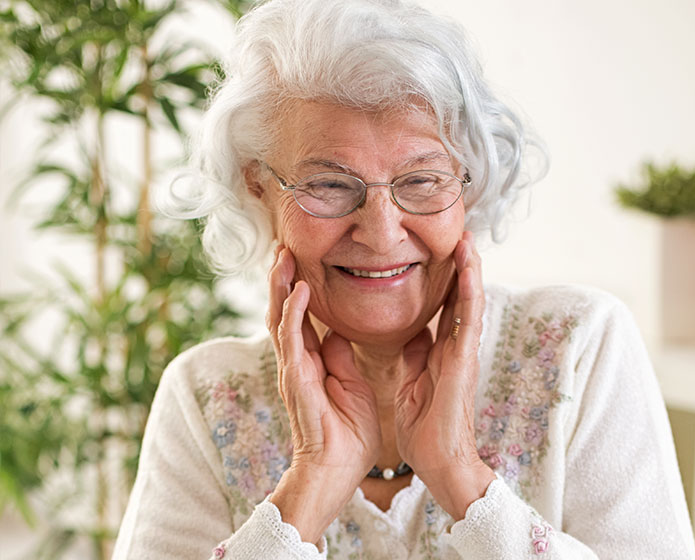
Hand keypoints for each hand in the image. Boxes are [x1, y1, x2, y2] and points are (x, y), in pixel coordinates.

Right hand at [266, 247, 380, 541]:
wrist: (337, 471)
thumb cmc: (347, 435)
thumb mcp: (352, 387)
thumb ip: (341, 359)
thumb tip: (339, 333)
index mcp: (312, 362)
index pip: (301, 317)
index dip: (299, 288)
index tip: (302, 259)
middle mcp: (298, 362)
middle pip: (284, 311)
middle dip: (282, 278)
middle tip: (284, 247)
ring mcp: (294, 370)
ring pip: (280, 319)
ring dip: (281, 286)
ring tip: (283, 256)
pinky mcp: (297, 380)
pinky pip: (292, 340)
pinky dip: (295, 312)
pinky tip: (299, 289)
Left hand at [394, 232, 494, 519]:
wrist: (439, 462)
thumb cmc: (426, 428)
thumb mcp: (412, 382)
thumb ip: (415, 355)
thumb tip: (414, 333)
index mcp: (443, 351)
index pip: (445, 307)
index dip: (446, 279)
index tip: (443, 250)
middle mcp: (456, 347)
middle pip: (460, 298)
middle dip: (461, 265)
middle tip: (460, 232)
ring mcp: (463, 353)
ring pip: (469, 302)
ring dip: (470, 269)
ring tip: (468, 239)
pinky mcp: (464, 362)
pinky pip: (467, 321)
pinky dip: (469, 293)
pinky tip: (468, 269)